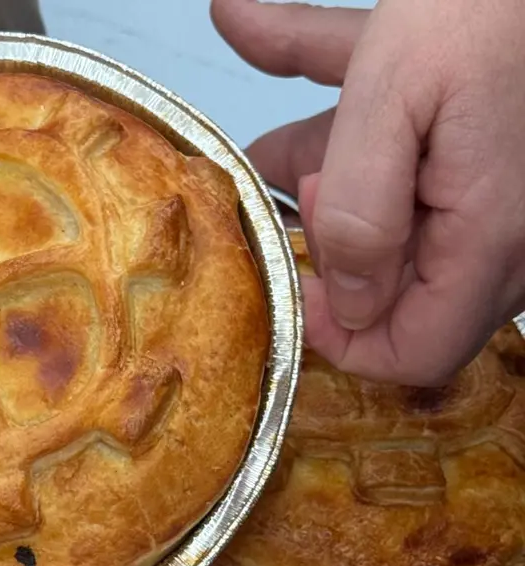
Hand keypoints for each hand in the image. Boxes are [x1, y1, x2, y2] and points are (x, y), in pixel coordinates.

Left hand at [213, 0, 524, 385]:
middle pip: (400, 290)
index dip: (342, 335)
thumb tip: (348, 305)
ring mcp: (497, 198)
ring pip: (395, 218)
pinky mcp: (483, 157)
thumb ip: (362, 217)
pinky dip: (342, 122)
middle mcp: (504, 235)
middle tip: (300, 190)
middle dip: (331, 248)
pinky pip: (407, 159)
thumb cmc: (481, 7)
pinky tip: (248, 25)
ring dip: (324, 177)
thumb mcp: (393, 104)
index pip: (417, 351)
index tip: (297, 277)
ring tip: (261, 147)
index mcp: (486, 241)